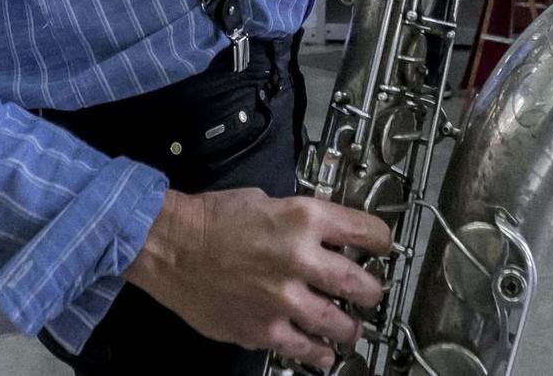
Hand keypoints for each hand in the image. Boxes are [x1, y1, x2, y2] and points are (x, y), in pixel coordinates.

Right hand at [125, 187, 390, 368]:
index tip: (383, 248)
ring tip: (352, 326)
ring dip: (352, 326)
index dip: (382, 242)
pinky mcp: (264, 330)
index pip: (368, 232)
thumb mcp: (266, 200)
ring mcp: (283, 300)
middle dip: (372, 290)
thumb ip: (300, 220)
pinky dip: (320, 353)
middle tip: (370, 292)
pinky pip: (306, 350)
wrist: (169, 246)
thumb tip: (326, 234)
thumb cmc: (211, 219)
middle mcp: (300, 260)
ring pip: (341, 323)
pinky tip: (324, 352)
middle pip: (362, 284)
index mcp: (304, 219)